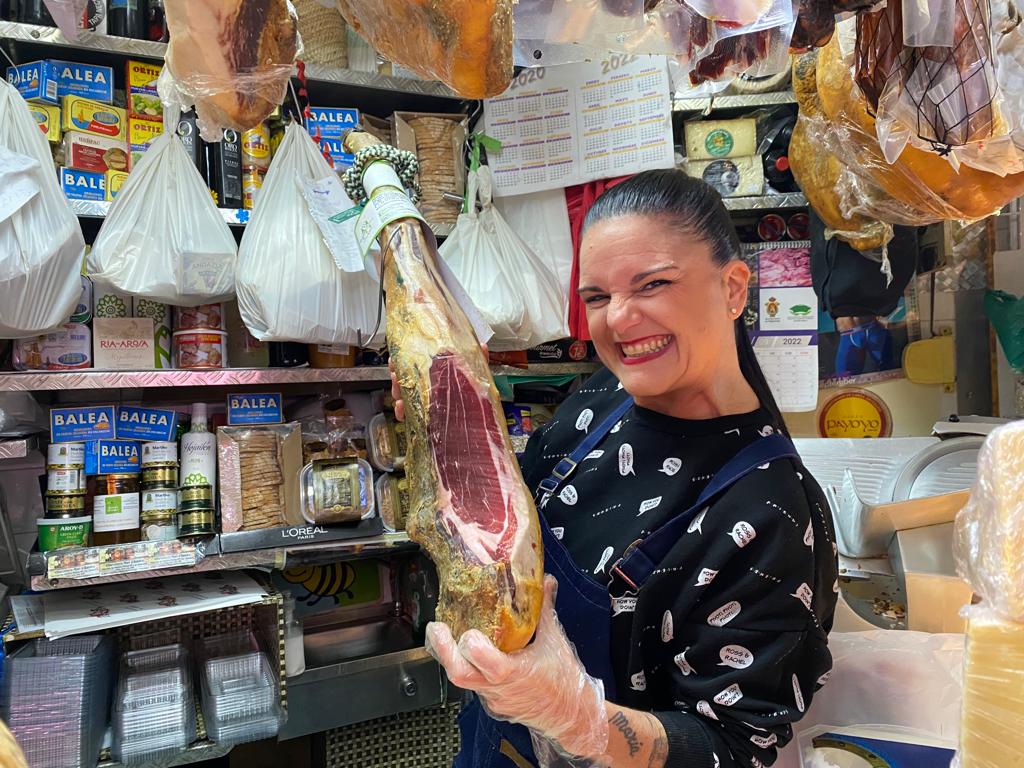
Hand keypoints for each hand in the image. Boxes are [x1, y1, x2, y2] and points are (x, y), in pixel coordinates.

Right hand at [389, 343, 487, 422]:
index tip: (396, 357)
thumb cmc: (474, 394)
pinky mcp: (422, 418)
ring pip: (401, 394)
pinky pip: (406, 414)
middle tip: (395, 373)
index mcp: (435, 372)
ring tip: (398, 390)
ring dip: (396, 391)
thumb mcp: (476, 374)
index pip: (413, 362)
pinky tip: (401, 408)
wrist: (477, 420)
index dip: (402, 358)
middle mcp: (426, 386)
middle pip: (404, 378)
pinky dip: (400, 411)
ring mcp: (422, 402)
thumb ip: (478, 360)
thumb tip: (484, 346)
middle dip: (396, 375)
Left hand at [425, 575, 607, 760]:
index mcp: (515, 673)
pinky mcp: (492, 703)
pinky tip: (469, 651)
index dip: (471, 644)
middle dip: (443, 649)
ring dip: (453, 656)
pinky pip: (473, 684)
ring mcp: (492, 698)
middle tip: (436, 628)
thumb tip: (544, 581)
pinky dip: (469, 666)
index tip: (467, 627)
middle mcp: (498, 689)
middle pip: (459, 674)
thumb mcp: (556, 641)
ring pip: (462, 679)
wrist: (571, 717)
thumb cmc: (565, 683)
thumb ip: (545, 609)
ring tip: (447, 633)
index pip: (484, 661)